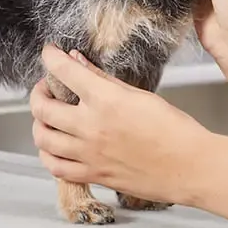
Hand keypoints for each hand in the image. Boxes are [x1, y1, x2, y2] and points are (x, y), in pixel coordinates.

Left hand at [30, 45, 210, 204]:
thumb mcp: (140, 95)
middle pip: (42, 107)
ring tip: (48, 116)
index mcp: (105, 100)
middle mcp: (90, 127)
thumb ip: (103, 79)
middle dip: (38, 91)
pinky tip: (55, 146)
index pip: (64, 71)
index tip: (49, 53)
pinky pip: (55, 167)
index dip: (50, 57)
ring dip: (39, 123)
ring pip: (42, 138)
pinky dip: (48, 154)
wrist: (189, 166)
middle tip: (47, 86)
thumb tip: (79, 62)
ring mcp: (88, 154)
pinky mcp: (92, 175)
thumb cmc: (174, 130)